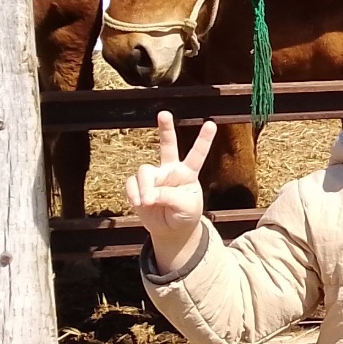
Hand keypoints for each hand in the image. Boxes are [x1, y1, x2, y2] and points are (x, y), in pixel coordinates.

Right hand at [124, 112, 215, 273]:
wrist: (171, 230)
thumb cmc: (185, 216)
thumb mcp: (187, 208)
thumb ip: (170, 197)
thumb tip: (149, 194)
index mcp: (188, 174)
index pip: (197, 154)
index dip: (203, 140)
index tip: (211, 124)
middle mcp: (171, 171)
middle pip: (167, 145)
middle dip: (166, 129)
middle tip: (164, 113)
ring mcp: (154, 177)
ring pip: (145, 171)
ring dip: (145, 188)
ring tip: (148, 202)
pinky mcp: (138, 185)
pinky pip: (131, 183)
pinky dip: (133, 194)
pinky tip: (138, 203)